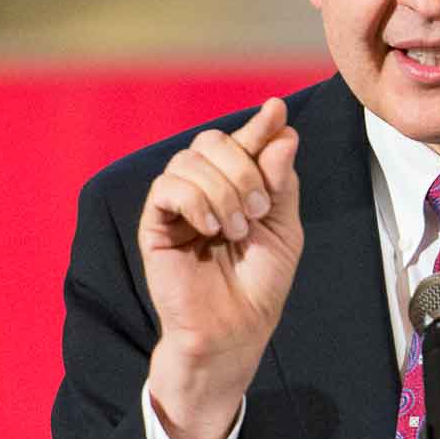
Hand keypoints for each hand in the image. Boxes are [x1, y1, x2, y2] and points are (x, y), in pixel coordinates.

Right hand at [140, 98, 302, 438]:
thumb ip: (281, 182)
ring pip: (190, 159)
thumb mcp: (283, 228)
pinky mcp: (156, 224)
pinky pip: (167, 187)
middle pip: (214, 140)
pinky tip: (210, 228)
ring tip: (236, 230)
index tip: (277, 110)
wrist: (234, 329)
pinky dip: (195, 200)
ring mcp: (178, 204)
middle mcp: (206, 188)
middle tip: (258, 210)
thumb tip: (282, 133)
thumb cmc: (260, 284)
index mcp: (238, 185)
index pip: (244, 141)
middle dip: (244, 168)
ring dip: (223, 191)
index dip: (260, 123)